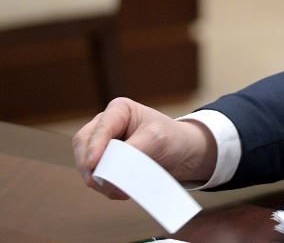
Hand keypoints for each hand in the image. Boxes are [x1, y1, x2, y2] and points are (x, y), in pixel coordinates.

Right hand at [72, 97, 217, 199]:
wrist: (182, 153)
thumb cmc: (171, 138)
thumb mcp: (156, 139)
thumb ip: (132, 152)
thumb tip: (109, 172)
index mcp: (119, 110)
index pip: (101, 128)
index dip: (94, 147)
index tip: (93, 164)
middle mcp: (105, 124)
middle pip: (83, 144)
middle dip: (90, 166)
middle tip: (100, 184)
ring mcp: (101, 144)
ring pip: (85, 163)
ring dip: (98, 180)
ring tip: (119, 191)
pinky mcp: (103, 162)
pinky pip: (94, 175)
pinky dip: (104, 186)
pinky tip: (120, 191)